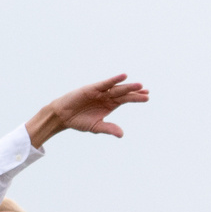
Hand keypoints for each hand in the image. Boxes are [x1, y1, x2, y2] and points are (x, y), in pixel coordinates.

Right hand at [27, 75, 149, 146]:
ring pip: (117, 88)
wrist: (63, 116)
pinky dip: (114, 80)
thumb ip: (109, 128)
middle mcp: (107, 97)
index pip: (126, 100)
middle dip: (135, 93)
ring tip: (140, 86)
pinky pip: (105, 84)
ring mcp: (100, 92)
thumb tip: (122, 134)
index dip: (136, 98)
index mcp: (109, 105)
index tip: (147, 97)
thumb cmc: (80, 120)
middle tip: (147, 92)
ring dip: (128, 87)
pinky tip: (124, 76)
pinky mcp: (92, 88)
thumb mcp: (96, 126)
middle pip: (124, 94)